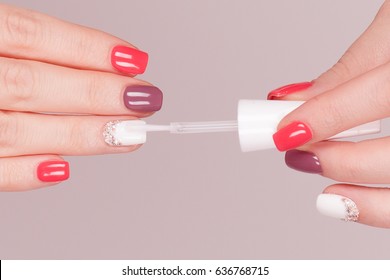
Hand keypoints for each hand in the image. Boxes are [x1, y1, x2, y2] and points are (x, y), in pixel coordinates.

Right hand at [0, 4, 161, 190]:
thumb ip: (27, 47)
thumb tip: (100, 65)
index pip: (33, 36)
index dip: (88, 48)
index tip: (136, 61)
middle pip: (33, 84)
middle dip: (96, 93)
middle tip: (144, 100)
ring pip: (19, 130)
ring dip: (81, 134)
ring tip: (128, 135)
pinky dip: (25, 173)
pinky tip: (63, 170)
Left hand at [268, 1, 389, 227]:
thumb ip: (352, 67)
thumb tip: (297, 98)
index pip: (379, 95)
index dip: (327, 116)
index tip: (286, 129)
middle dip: (338, 160)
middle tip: (300, 152)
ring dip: (358, 199)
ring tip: (325, 193)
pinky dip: (380, 210)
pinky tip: (349, 201)